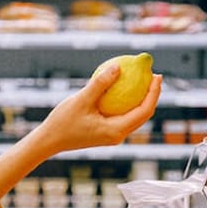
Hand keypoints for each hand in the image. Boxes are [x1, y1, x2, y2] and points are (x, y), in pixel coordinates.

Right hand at [34, 66, 162, 156]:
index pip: (144, 111)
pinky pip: (122, 115)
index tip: (157, 75)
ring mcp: (112, 134)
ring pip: (134, 116)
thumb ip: (100, 84)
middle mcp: (118, 135)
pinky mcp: (106, 132)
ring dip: (141, 98)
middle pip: (143, 114)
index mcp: (116, 130)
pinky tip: (122, 87)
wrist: (49, 141)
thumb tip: (118, 67)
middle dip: (151, 95)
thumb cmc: (63, 122)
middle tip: (153, 74)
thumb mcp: (81, 100)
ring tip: (143, 79)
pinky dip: (126, 101)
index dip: (154, 93)